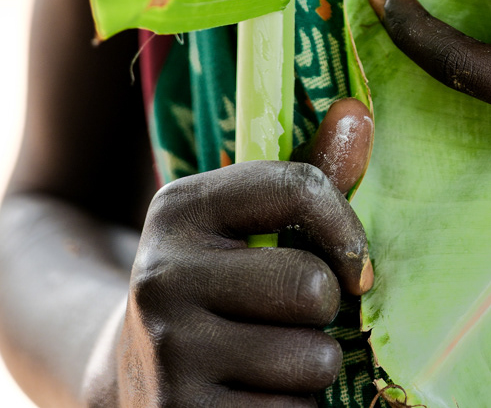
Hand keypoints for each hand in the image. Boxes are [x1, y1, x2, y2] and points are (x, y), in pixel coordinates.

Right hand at [89, 99, 373, 406]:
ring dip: (313, 367)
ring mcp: (168, 354)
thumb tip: (356, 112)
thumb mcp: (245, 223)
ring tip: (275, 358)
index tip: (357, 266)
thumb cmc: (219, 282)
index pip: (296, 188)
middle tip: (295, 317)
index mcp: (181, 208)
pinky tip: (255, 397)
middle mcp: (163, 276)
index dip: (347, 229)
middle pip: (311, 286)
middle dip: (325, 309)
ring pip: (311, 360)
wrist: (133, 374)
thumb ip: (306, 172)